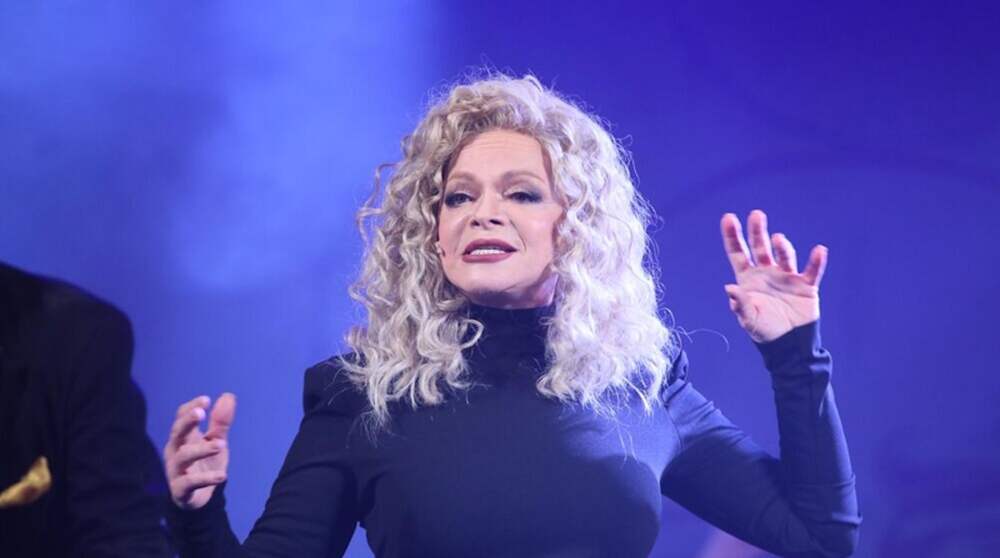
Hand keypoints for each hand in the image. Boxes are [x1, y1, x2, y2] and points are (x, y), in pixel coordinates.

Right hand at [163, 393, 235, 508]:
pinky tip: (222, 475)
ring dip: (201, 449)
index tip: (206, 400)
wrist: (200, 497)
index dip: (191, 408)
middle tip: (201, 413)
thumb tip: (228, 395)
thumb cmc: (205, 463)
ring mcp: (176, 471)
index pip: (181, 418)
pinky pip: (190, 483)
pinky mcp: (180, 490)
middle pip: (177, 433)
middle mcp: (175, 451)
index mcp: (183, 437)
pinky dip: (206, 479)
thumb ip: (220, 422)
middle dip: (187, 422)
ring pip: (183, 457)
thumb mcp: (216, 441)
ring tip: (222, 444)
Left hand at [720, 209, 827, 343]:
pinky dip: (816, 262)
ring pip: (784, 256)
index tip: (729, 218)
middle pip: (761, 247)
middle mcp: (767, 273)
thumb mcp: (749, 319)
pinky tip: (819, 251)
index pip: (738, 253)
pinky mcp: (806, 286)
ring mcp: (787, 277)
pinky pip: (812, 271)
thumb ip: (740, 304)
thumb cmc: (764, 331)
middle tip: (757, 215)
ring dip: (783, 247)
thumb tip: (729, 288)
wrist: (789, 345)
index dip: (733, 236)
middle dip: (758, 231)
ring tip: (779, 240)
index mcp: (749, 278)